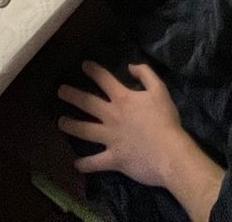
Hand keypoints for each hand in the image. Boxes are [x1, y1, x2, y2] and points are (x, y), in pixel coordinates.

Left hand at [57, 62, 194, 189]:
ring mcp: (110, 138)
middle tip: (60, 91)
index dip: (93, 70)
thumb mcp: (160, 91)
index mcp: (123, 99)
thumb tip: (131, 66)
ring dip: (70, 126)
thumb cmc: (167, 122)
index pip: (104, 79)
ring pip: (84, 130)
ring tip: (61, 122)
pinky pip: (95, 162)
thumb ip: (146, 74)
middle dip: (71, 95)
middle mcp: (111, 117)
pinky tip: (77, 164)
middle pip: (86, 103)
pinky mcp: (113, 158)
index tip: (83, 65)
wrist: (171, 154)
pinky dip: (85, 164)